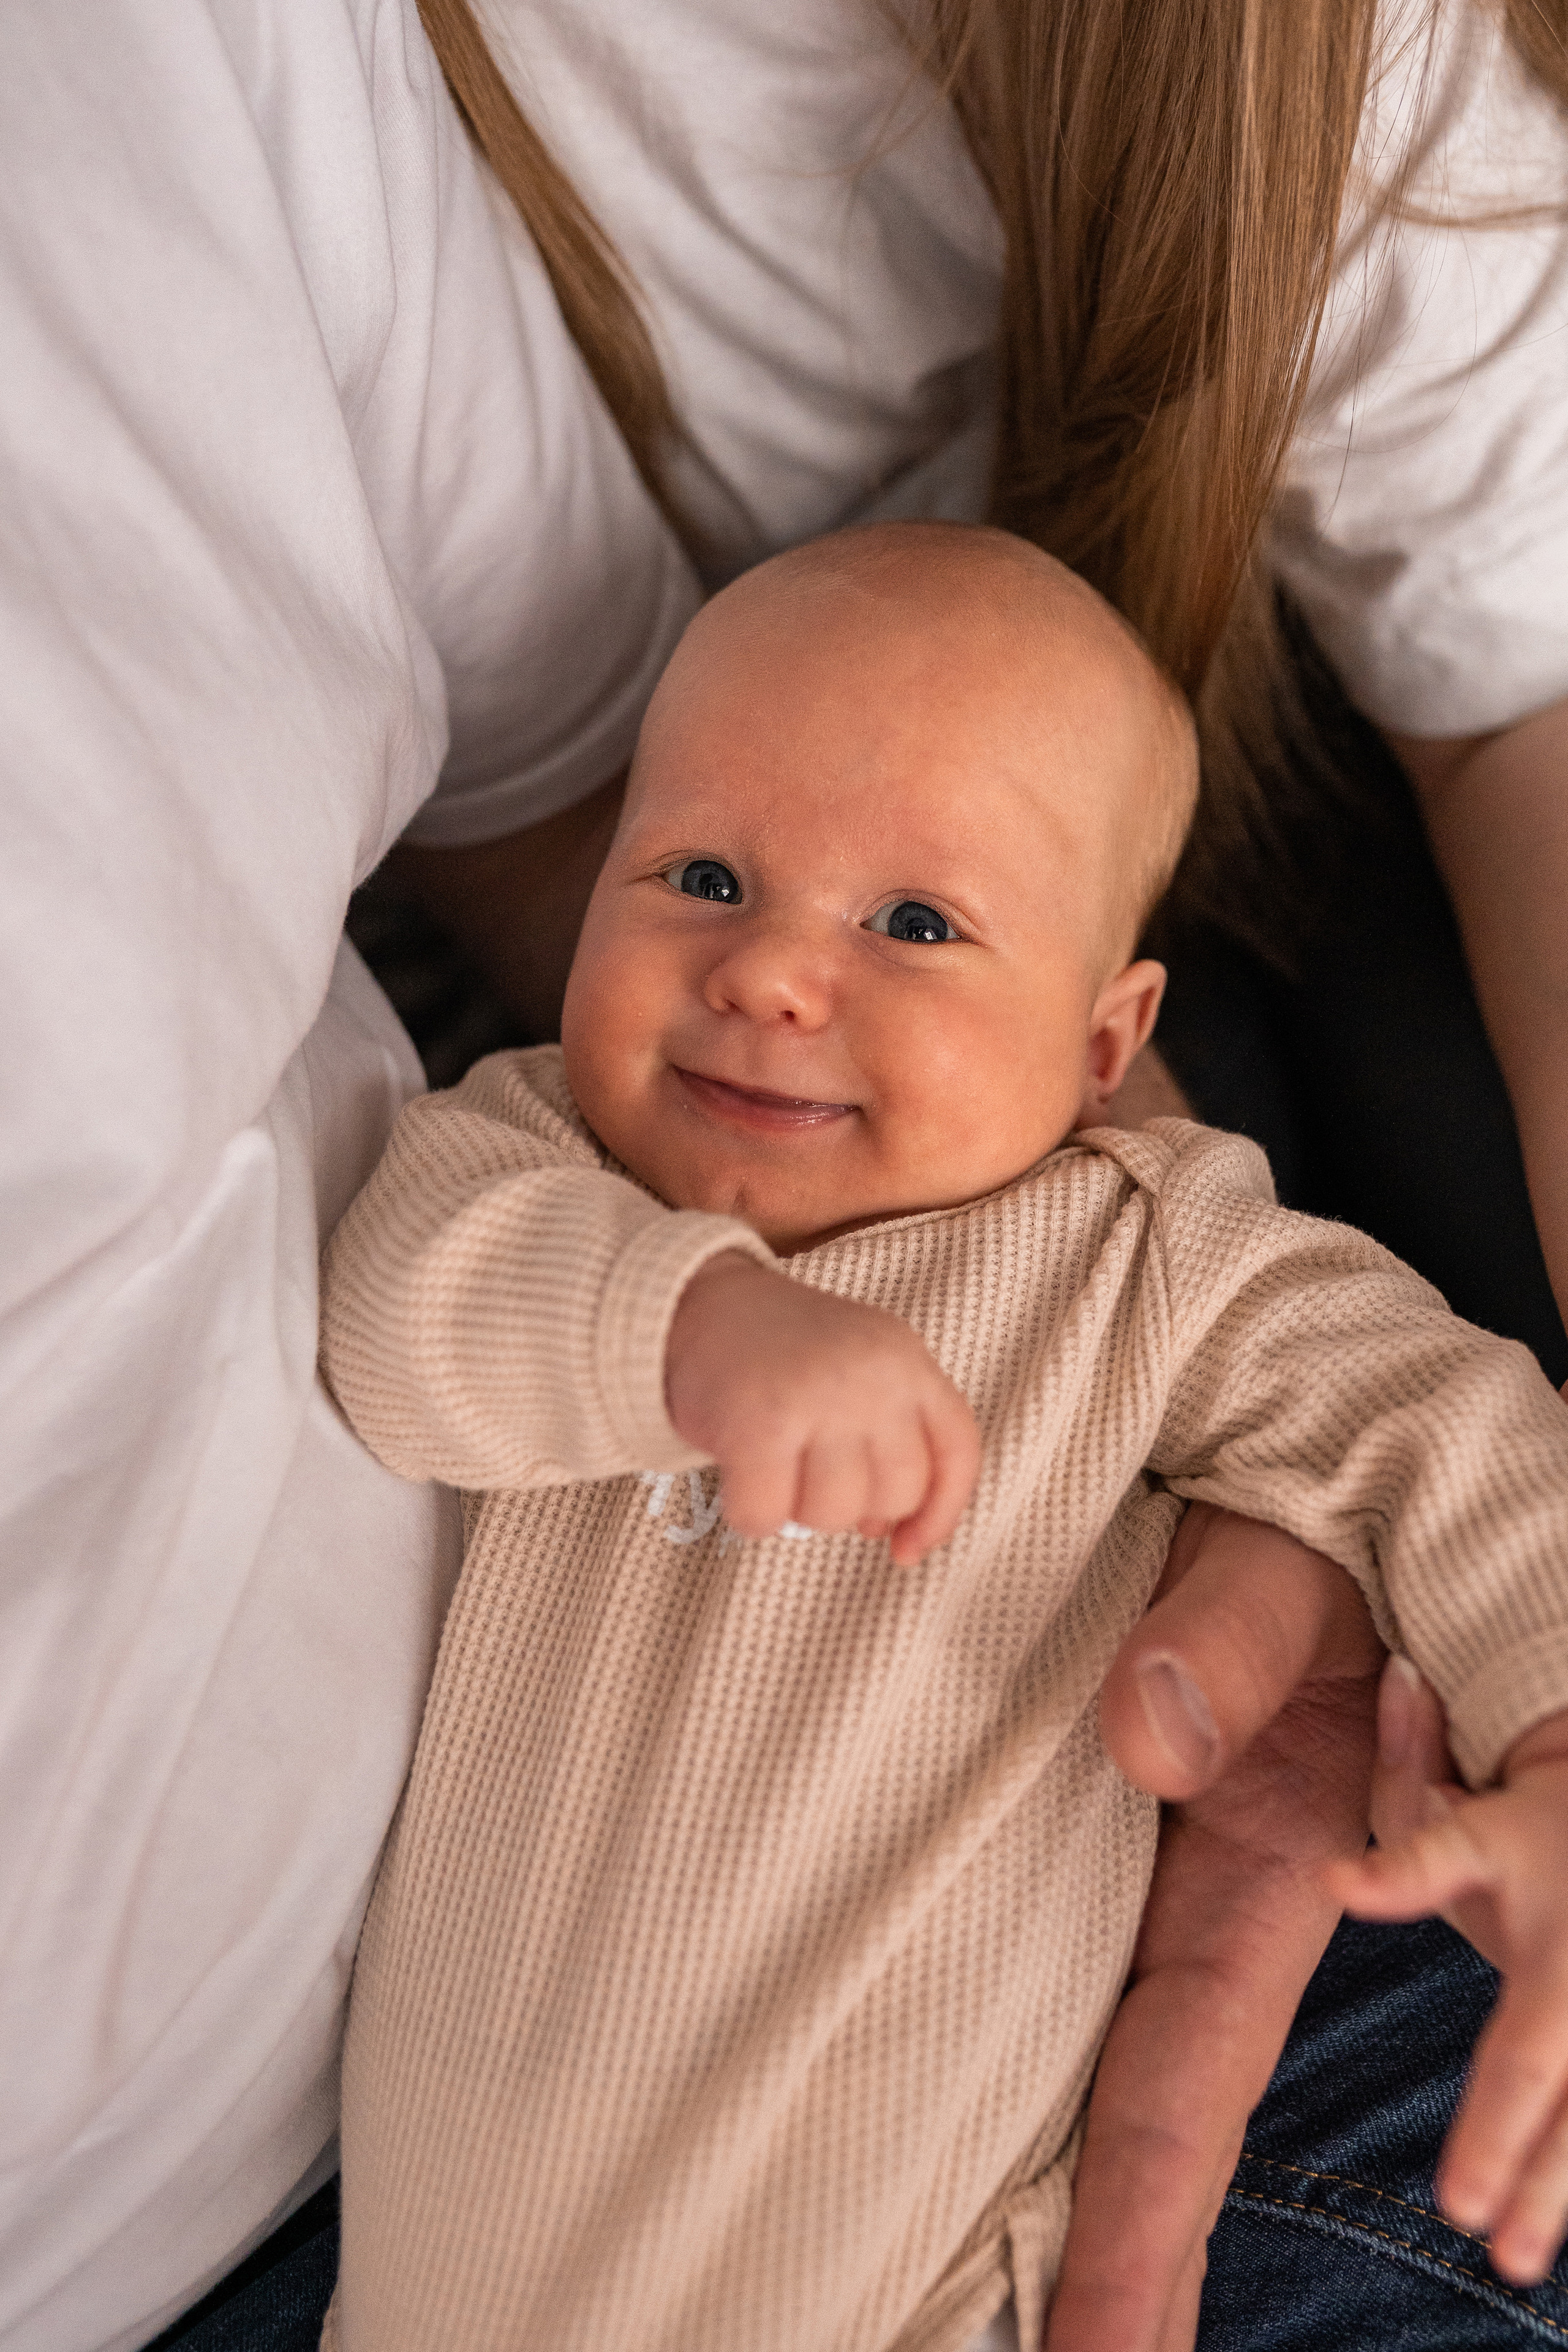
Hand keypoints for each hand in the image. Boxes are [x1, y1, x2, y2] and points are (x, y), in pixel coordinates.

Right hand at [664, 1252, 980, 1563]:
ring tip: (777, 1461)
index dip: (939, 1513)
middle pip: (896, 1494)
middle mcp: (872, 1376)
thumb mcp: (862, 1372)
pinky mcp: (756, 1423)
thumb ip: (892, 1438)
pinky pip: (766, 1516)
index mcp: (906, 1360)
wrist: (699, 1304)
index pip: (957, 1452)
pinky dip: (749, 1513)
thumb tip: (889, 1531)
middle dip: (853, 1507)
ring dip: (798, 1510)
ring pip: (834, 1514)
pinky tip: (740, 1477)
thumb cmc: (784, 1357)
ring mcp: (816, 1397)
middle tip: (811, 1471)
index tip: (904, 1549)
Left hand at [1043, 1505, 1384, 2351]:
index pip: (1186, 2077)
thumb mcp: (1273, 1568)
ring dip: (1074, 2191)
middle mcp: (1211, 1899)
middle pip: (1152, 2112)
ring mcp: (1154, 1876)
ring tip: (1020, 2322)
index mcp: (1270, 1870)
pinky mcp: (1100, 1832)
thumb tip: (1146, 1741)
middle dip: (1118, 2268)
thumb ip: (1224, 1643)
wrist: (1261, 1483)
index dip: (1139, 2222)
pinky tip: (979, 2128)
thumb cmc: (1283, 1525)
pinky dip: (1030, 2063)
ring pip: (1107, 2054)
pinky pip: (1062, 1965)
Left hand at [1330, 1663, 1567, 2283]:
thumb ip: (1413, 1759)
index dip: (1396, 1867)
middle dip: (1509, 2121)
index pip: (1448, 1848)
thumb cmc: (1528, 1813)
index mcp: (1515, 1846)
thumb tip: (1394, 1682)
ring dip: (1559, 2177)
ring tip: (1517, 2253)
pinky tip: (1554, 2231)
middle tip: (1469, 2208)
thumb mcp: (1472, 1780)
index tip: (1338, 1879)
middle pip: (1542, 2033)